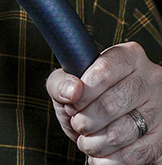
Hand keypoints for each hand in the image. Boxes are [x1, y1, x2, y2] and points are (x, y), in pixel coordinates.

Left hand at [46, 42, 161, 163]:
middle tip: (78, 125)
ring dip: (95, 144)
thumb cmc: (87, 100)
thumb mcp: (69, 85)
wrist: (107, 125)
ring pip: (122, 133)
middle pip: (111, 104)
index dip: (83, 92)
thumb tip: (72, 91)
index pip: (104, 70)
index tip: (72, 105)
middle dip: (85, 121)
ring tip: (87, 141)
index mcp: (129, 57)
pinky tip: (101, 155)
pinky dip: (111, 160)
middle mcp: (151, 79)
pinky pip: (135, 155)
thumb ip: (61, 83)